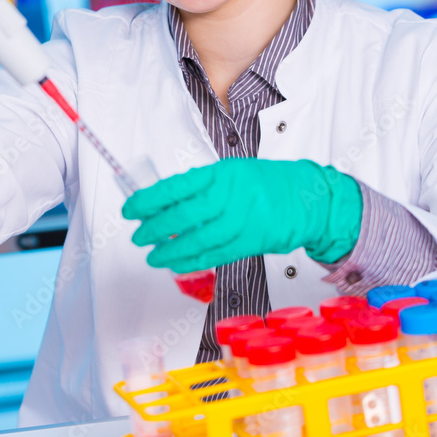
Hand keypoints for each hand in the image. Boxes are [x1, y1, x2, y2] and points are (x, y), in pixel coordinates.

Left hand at [122, 158, 362, 271]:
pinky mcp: (249, 243)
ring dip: (171, 251)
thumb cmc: (264, 183)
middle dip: (155, 229)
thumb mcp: (230, 172)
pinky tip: (177, 264)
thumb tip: (163, 203)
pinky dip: (192, 261)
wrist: (305, 199)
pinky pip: (214, 255)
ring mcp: (241, 222)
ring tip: (154, 255)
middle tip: (138, 236)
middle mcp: (230, 197)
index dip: (148, 201)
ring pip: (197, 240)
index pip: (175, 187)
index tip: (131, 209)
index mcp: (221, 174)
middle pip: (183, 216)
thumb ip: (200, 186)